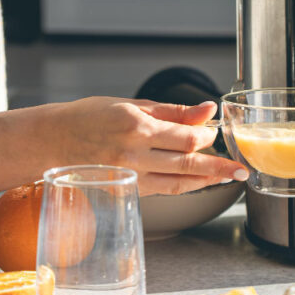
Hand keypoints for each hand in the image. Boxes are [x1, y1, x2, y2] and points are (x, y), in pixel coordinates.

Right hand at [50, 97, 248, 195]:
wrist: (52, 140)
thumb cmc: (88, 117)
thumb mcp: (131, 104)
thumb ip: (173, 111)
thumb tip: (207, 108)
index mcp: (137, 127)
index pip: (188, 136)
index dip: (209, 135)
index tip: (217, 131)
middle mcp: (135, 154)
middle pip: (189, 163)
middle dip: (220, 166)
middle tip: (242, 168)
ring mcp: (131, 175)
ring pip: (180, 182)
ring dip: (207, 180)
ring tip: (228, 177)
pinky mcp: (127, 189)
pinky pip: (164, 189)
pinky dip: (185, 185)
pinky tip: (198, 180)